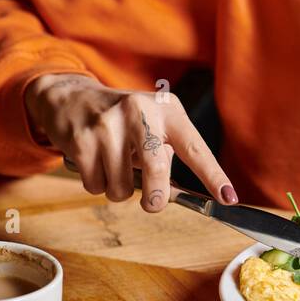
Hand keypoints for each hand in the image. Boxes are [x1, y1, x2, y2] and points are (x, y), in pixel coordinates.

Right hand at [24, 73, 235, 212]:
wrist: (70, 97)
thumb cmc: (122, 119)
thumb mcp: (151, 123)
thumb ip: (166, 151)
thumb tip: (171, 193)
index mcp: (167, 110)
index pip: (195, 148)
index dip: (213, 176)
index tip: (228, 198)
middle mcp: (140, 112)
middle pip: (157, 171)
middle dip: (156, 198)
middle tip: (153, 203)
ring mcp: (108, 125)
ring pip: (122, 187)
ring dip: (119, 190)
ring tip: (114, 166)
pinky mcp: (82, 139)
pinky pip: (96, 186)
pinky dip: (97, 184)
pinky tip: (94, 163)